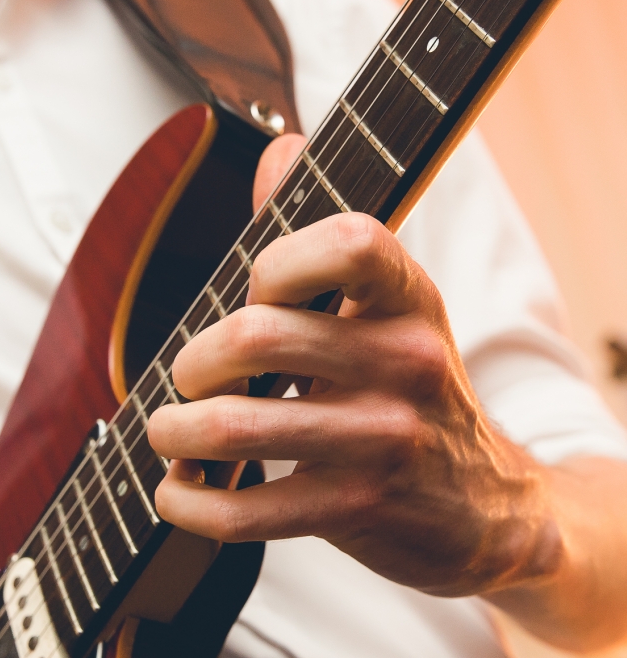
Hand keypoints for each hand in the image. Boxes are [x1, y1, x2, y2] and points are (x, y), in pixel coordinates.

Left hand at [148, 134, 559, 599]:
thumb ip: (323, 236)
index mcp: (411, 298)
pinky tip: (180, 492)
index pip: (345, 242)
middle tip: (189, 377)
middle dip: (193, 360)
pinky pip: (245, 509)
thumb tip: (283, 147)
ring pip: (234, 427)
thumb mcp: (389, 309)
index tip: (255, 292)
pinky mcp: (356, 509)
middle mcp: (405, 363)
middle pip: (254, 337)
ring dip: (174, 430)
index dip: (276, 260)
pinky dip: (190, 503)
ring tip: (168, 431)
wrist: (487, 509)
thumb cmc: (408, 391)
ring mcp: (382, 441)